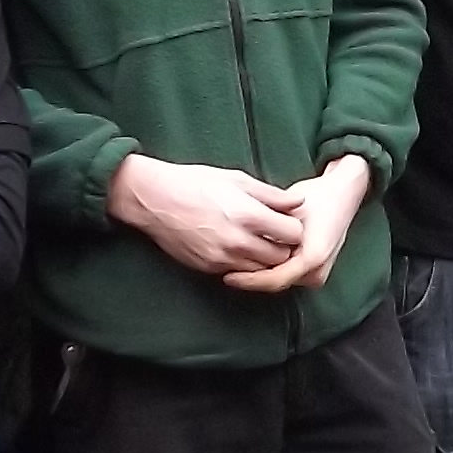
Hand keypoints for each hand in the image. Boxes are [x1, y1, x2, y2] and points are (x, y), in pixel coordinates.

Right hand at [110, 154, 307, 277]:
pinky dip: (243, 264)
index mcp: (248, 215)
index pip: (293, 234)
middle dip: (283, 247)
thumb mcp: (236, 179)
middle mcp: (238, 241)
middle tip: (275, 235)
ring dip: (264, 259)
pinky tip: (236, 247)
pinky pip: (238, 273)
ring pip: (261, 270)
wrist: (154, 200)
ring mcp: (223, 258)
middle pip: (281, 257)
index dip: (293, 227)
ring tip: (257, 242)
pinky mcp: (209, 268)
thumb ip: (271, 195)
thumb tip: (299, 202)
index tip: (286, 221)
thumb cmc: (195, 183)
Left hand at [235, 155, 374, 297]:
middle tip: (224, 270)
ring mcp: (318, 275)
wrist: (343, 194)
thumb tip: (241, 240)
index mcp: (313, 258)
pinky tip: (251, 262)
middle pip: (276, 283)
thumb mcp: (289, 208)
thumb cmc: (317, 196)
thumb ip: (269, 228)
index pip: (274, 279)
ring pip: (280, 280)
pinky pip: (287, 276)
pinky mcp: (315, 272)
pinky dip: (270, 270)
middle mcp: (317, 272)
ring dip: (259, 275)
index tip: (227, 276)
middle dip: (250, 279)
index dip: (248, 280)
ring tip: (234, 266)